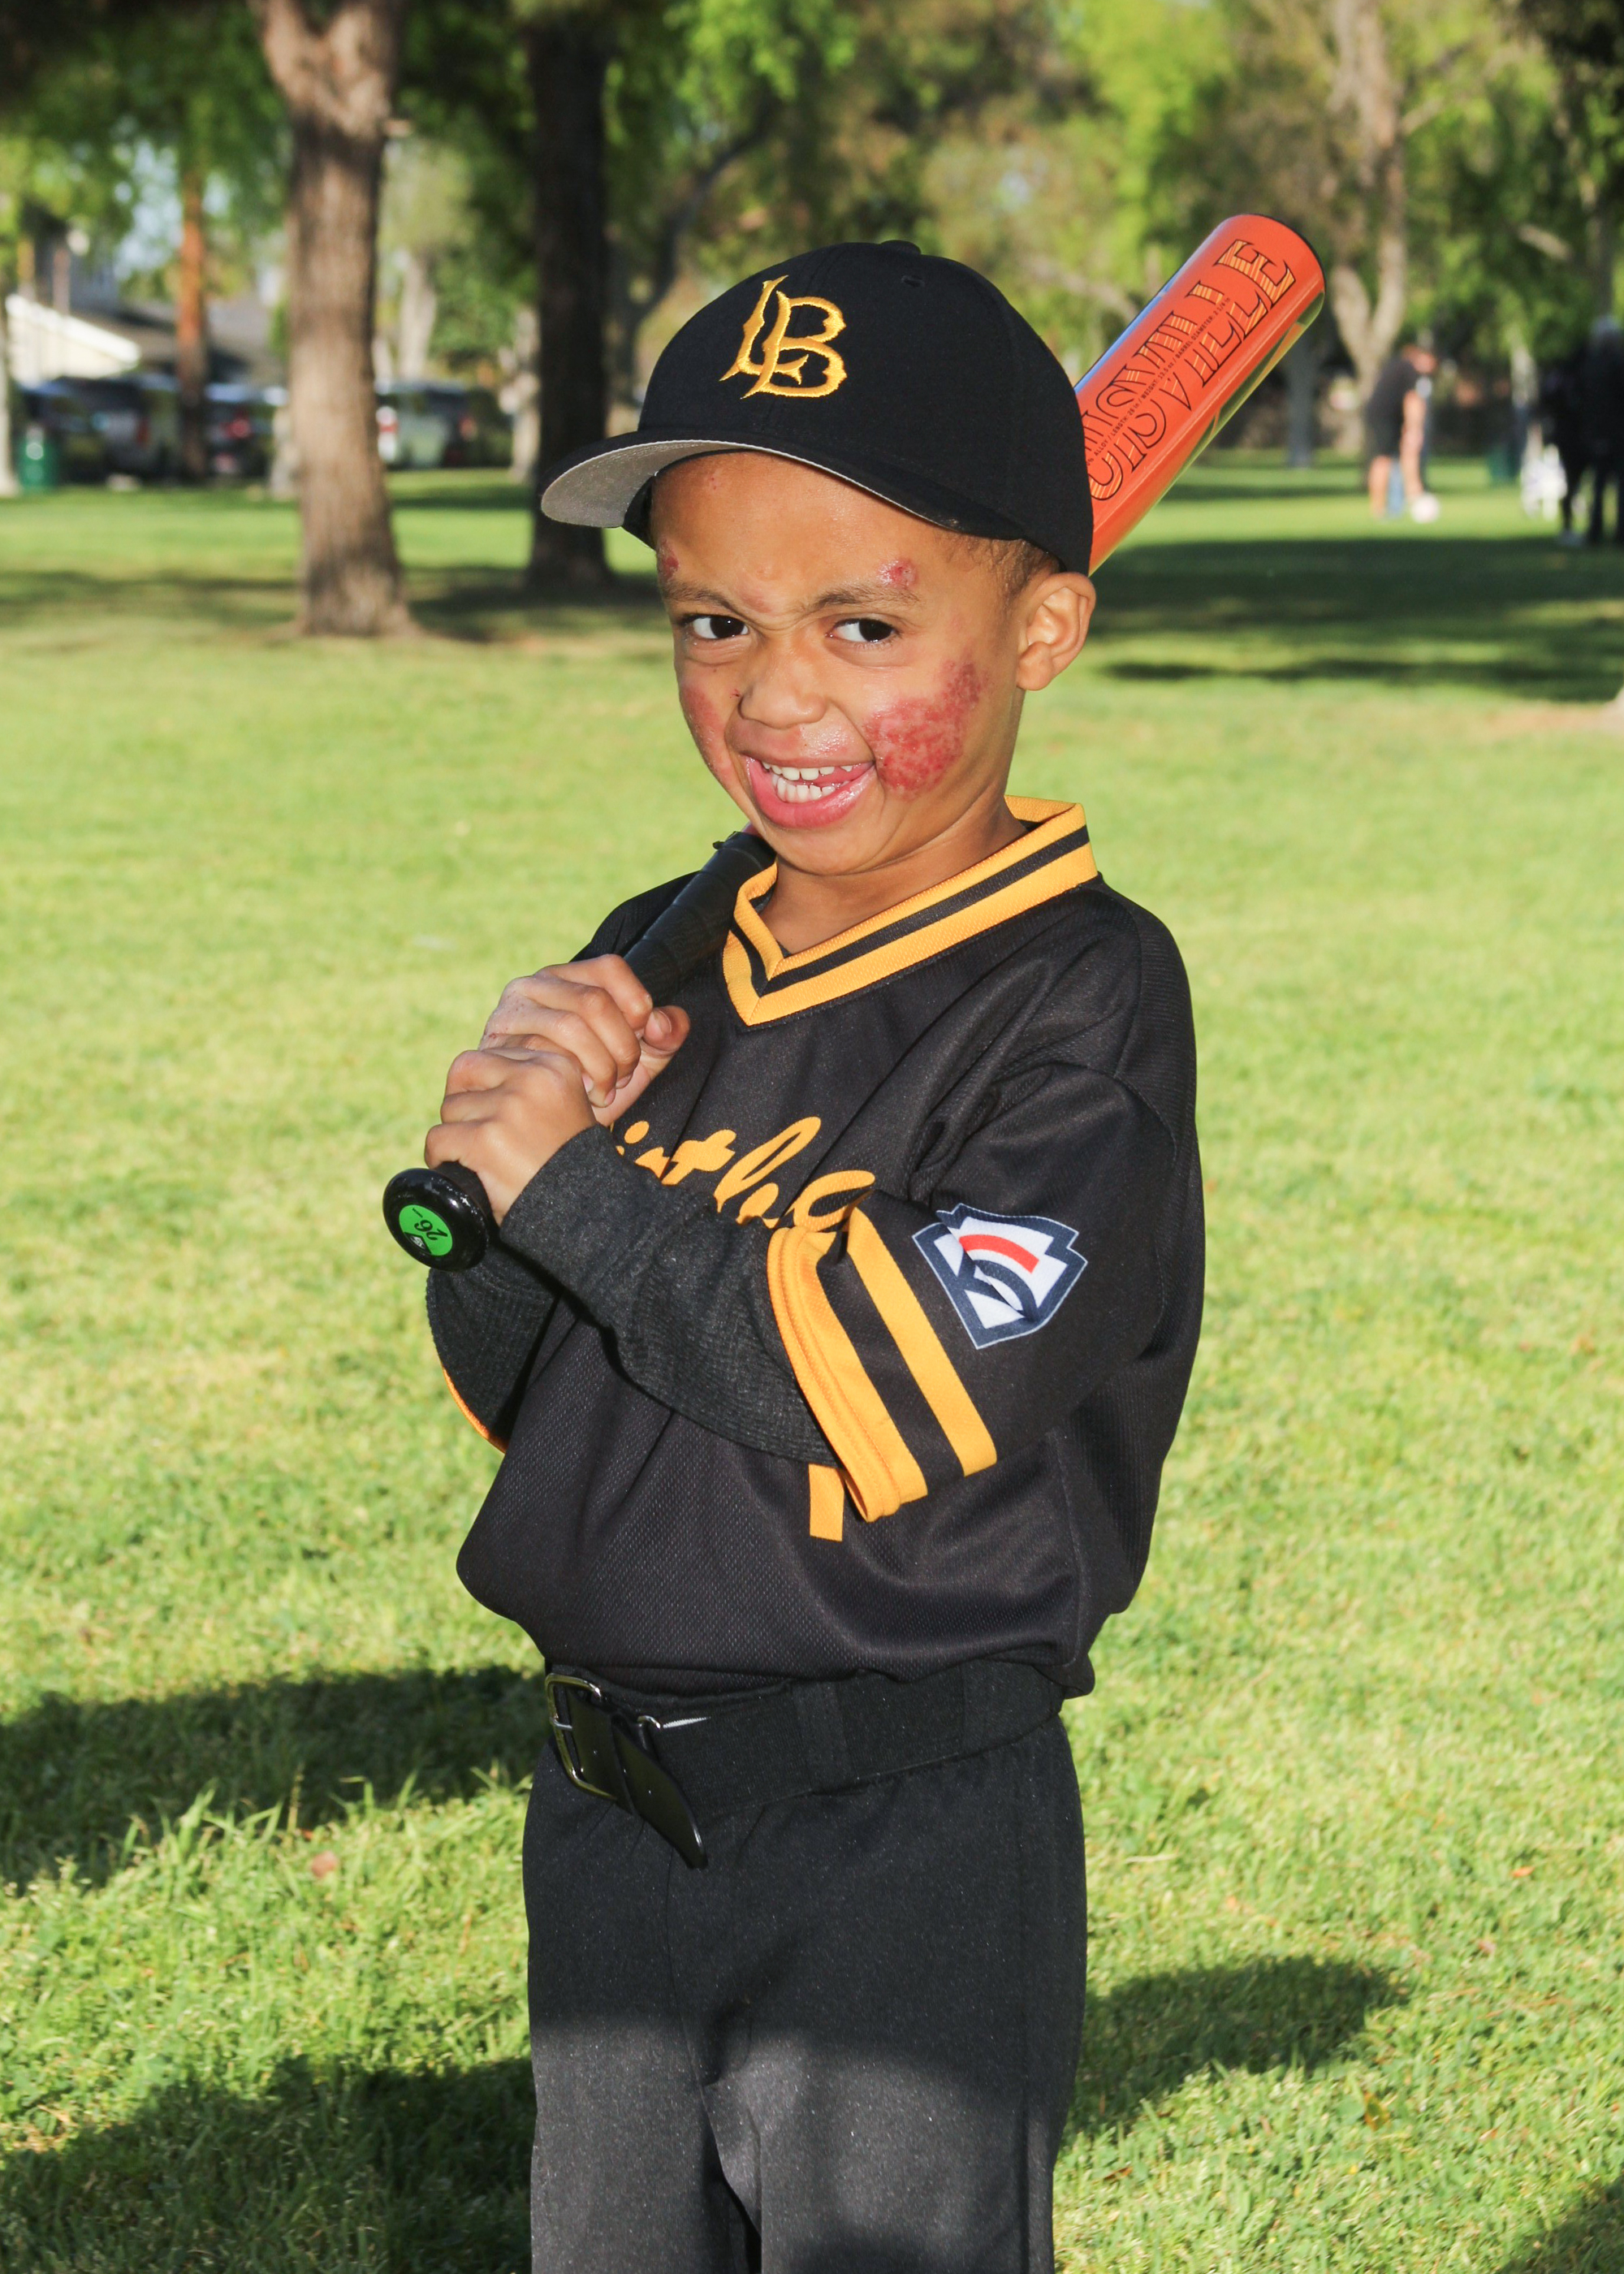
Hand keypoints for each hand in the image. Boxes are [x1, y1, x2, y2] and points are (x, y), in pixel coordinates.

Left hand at [426, 1047, 595, 1223]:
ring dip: (455, 1134)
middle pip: (464, 1071)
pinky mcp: (485, 1140)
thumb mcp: (566, 1105)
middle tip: (471, 1128)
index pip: (491, 1056)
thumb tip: (480, 1079)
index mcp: (553, 1065)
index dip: (483, 1086)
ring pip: (450, 1108)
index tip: (491, 1113)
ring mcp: (508, 1108)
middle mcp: (532, 1078)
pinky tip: (457, 1168)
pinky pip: (439, 1139)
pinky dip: (440, 1157)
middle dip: (461, 1100)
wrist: (585, 1209)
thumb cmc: (571, 1163)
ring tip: (476, 1156)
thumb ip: (533, 1083)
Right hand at [478, 955, 689, 1121]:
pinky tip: (579, 1095)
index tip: (644, 1040)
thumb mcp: (643, 1059)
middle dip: (622, 1046)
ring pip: (570, 1026)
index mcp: (573, 976)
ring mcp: (513, 1012)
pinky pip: (542, 1054)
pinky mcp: (496, 1045)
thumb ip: (667, 1035)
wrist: (549, 1128)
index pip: (611, 968)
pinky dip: (571, 1079)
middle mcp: (538, 985)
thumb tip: (660, 1023)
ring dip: (599, 1066)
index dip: (637, 1004)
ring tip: (604, 1090)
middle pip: (595, 1001)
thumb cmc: (596, 1085)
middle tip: (623, 1076)